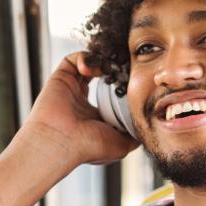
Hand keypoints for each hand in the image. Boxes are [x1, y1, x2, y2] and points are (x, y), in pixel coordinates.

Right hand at [23, 53, 138, 166]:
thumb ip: (134, 135)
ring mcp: (70, 89)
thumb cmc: (88, 147)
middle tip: (126, 69)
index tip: (135, 81)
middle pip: (101, 77)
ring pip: (88, 66)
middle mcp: (81, 101)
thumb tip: (145, 128)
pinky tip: (93, 69)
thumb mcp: (121, 145)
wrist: (62, 143)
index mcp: (95, 116)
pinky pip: (73, 60)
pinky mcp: (60, 79)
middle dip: (114, 69)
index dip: (124, 85)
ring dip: (101, 62)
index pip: (112, 94)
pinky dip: (85, 58)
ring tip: (111, 67)